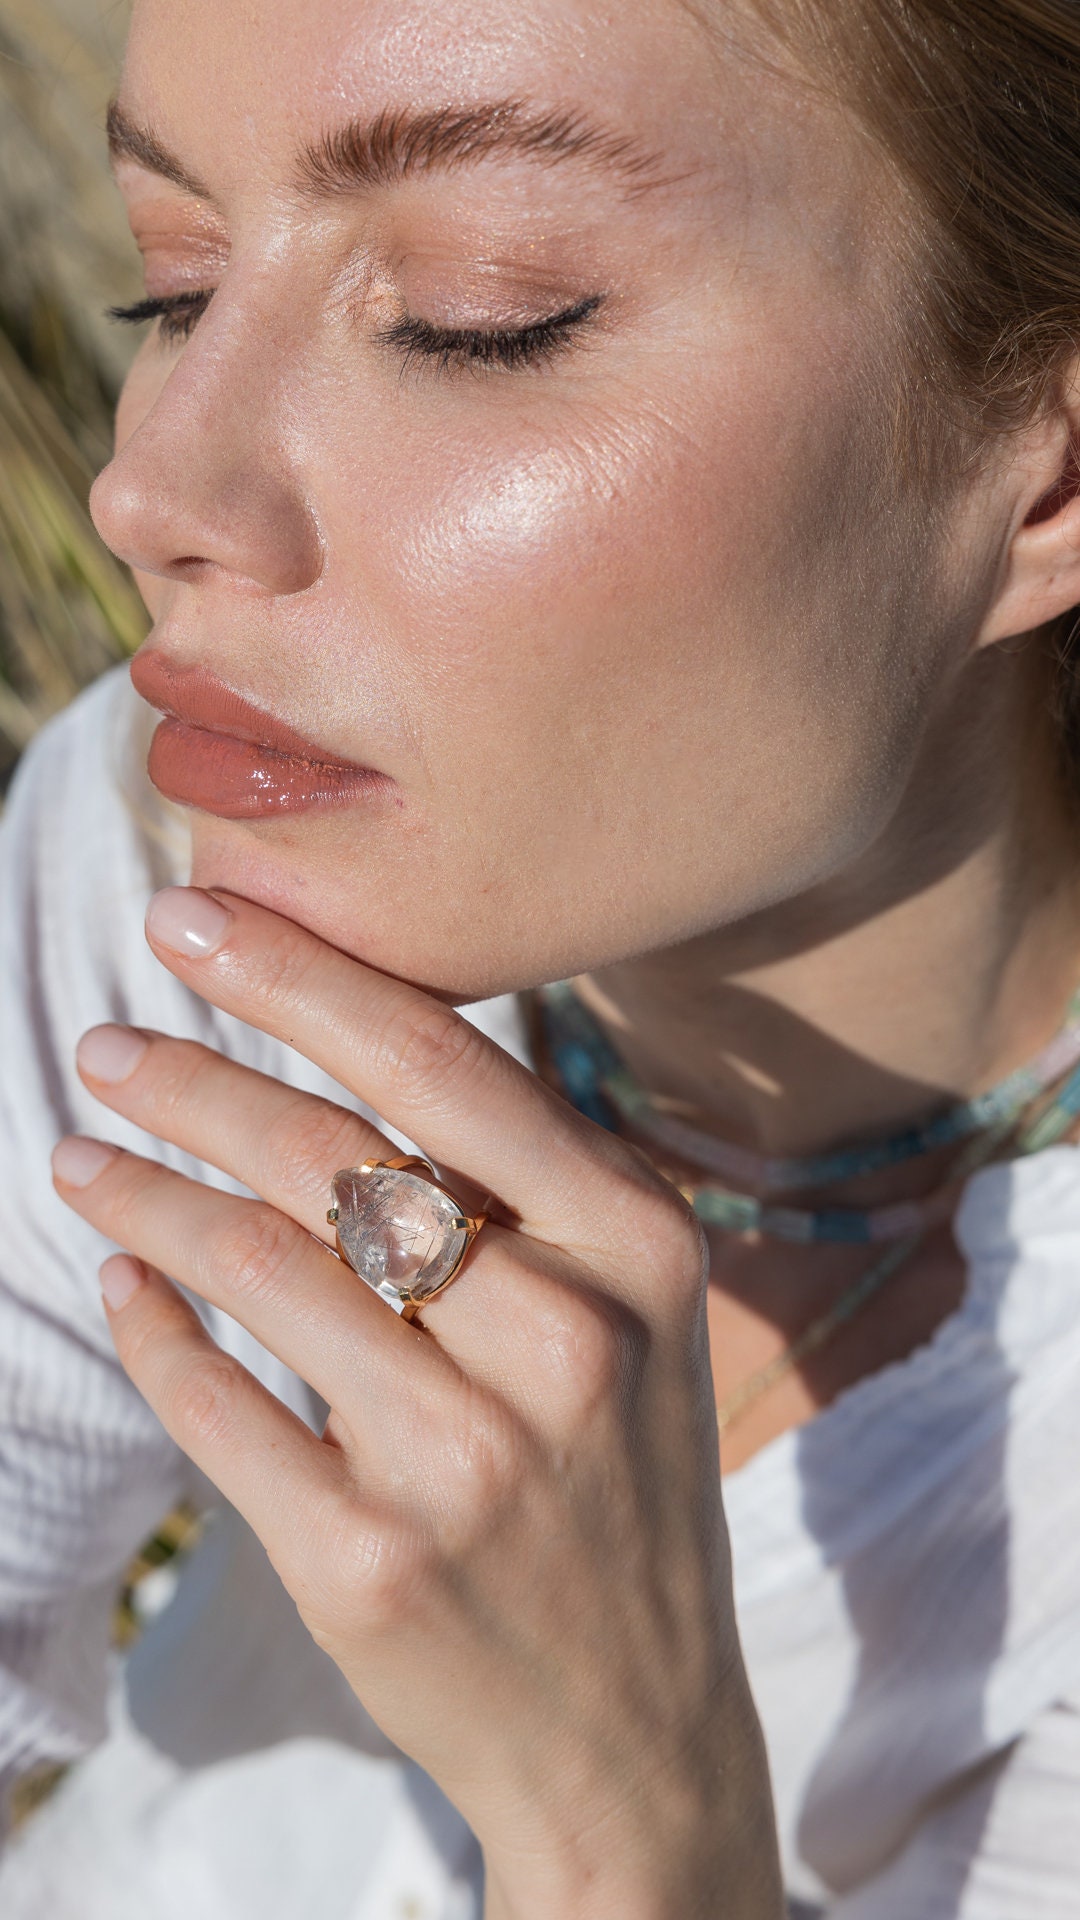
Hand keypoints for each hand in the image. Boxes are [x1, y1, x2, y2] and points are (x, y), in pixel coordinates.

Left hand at [52, 886, 781, 1919]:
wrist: (637, 1725)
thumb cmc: (621, 1480)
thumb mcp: (633, 1313)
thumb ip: (523, 1185)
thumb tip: (343, 1032)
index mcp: (637, 1245)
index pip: (438, 1064)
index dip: (298, 976)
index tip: (190, 919)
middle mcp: (565, 1338)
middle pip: (333, 1157)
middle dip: (192, 1079)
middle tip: (103, 1042)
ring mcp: (467, 1460)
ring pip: (258, 1268)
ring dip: (145, 1196)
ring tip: (78, 1155)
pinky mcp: (369, 1561)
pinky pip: (217, 1409)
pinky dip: (152, 1331)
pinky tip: (121, 1280)